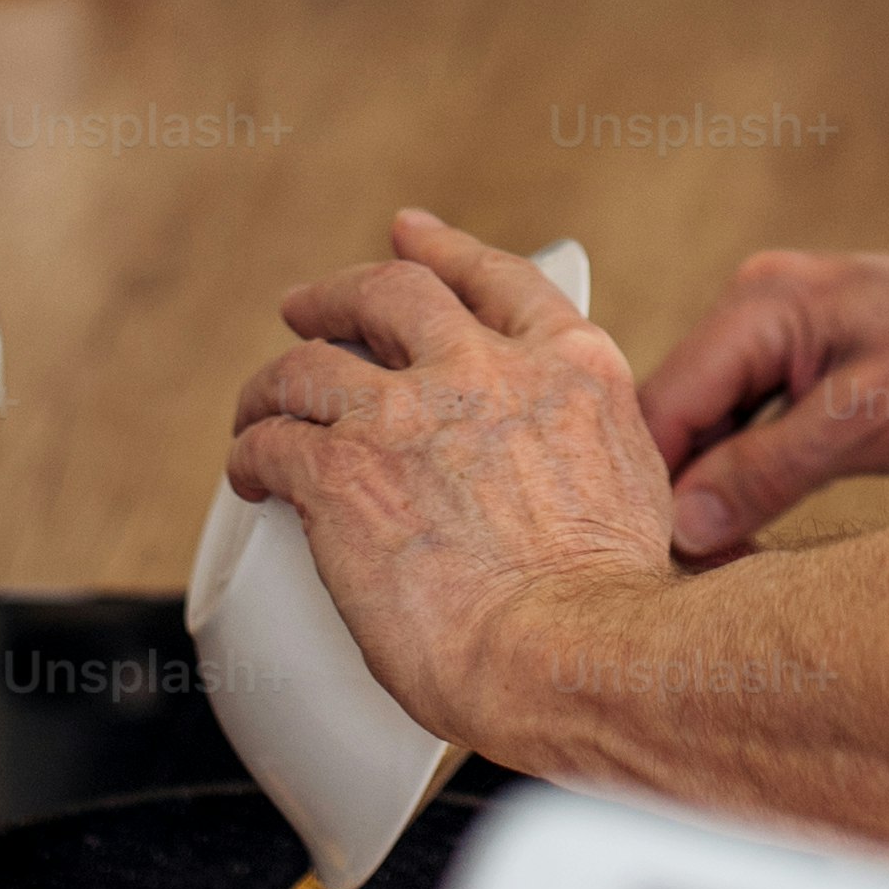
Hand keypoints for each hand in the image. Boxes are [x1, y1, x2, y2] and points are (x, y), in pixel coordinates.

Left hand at [226, 210, 680, 750]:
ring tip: (259, 406)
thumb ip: (589, 446)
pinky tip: (251, 476)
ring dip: (274, 382)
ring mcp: (407, 416)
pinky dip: (252, 454)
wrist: (574, 654)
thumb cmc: (611, 611)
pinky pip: (272, 442)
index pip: (497, 279)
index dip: (444, 251)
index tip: (411, 235)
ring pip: (309, 365)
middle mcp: (486, 372)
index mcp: (569, 368)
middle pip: (392, 292)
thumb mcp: (637, 485)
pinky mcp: (341, 473)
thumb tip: (564, 469)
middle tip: (307, 305)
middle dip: (340, 293)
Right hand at [627, 244, 888, 561]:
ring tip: (730, 564)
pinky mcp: (820, 365)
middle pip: (683, 416)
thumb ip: (771, 470)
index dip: (652, 487)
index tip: (658, 565)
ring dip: (720, 491)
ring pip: (719, 427)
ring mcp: (790, 335)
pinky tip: (761, 530)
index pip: (664, 402)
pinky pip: (759, 426)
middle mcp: (762, 307)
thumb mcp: (874, 421)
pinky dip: (755, 477)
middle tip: (697, 580)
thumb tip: (687, 523)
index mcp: (761, 302)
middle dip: (683, 494)